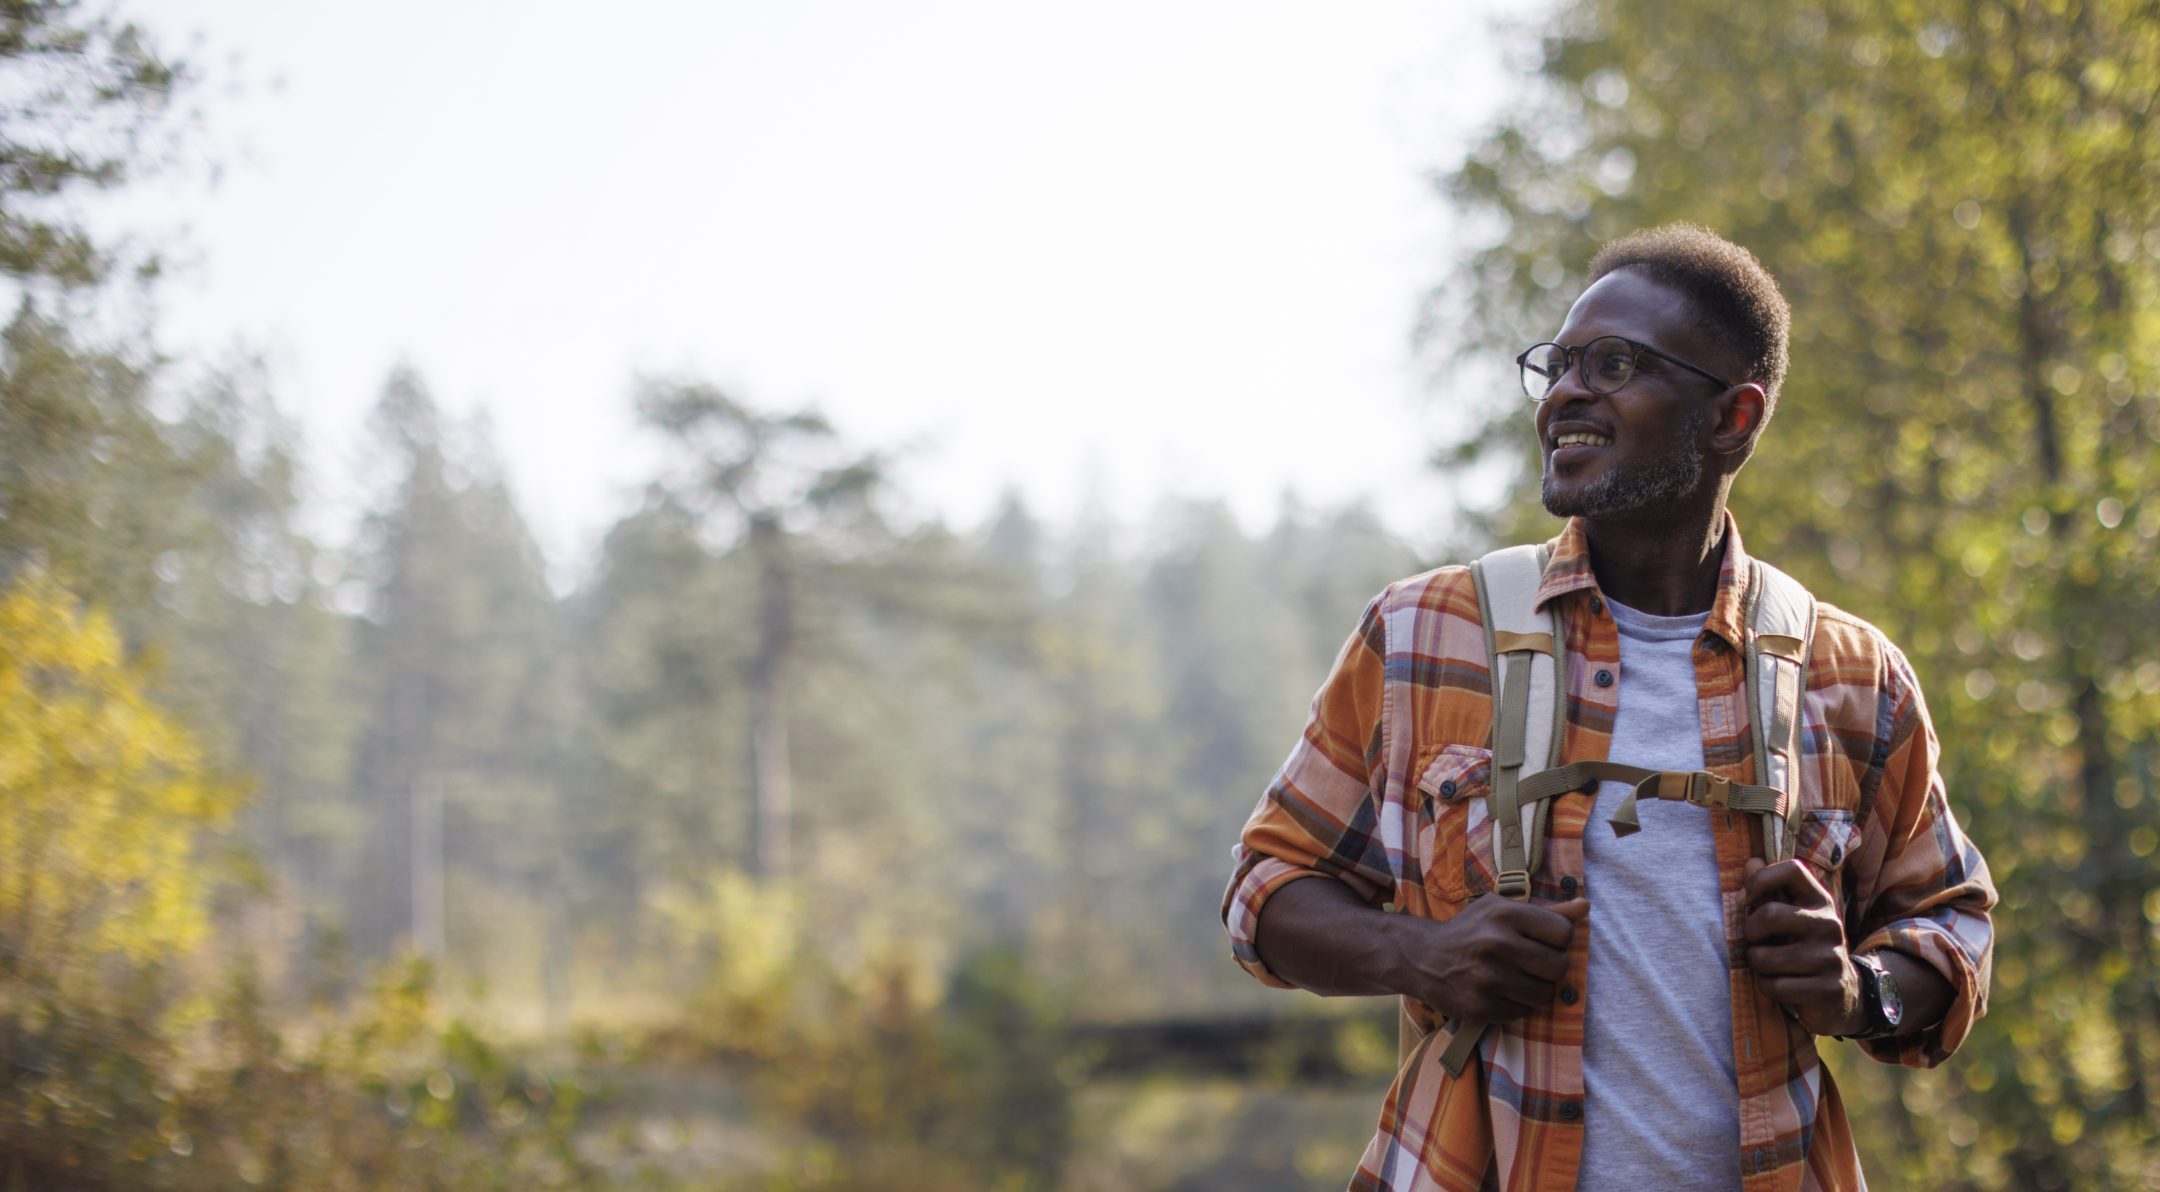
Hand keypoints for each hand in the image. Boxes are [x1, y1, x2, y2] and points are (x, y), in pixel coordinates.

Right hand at [1396, 896, 1586, 1022]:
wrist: (1423, 957)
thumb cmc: (1471, 930)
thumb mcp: (1502, 910)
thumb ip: (1546, 912)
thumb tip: (1586, 906)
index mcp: (1505, 914)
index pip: (1564, 933)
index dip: (1558, 940)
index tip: (1542, 942)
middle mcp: (1496, 944)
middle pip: (1559, 966)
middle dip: (1550, 968)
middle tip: (1531, 964)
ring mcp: (1487, 978)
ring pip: (1544, 994)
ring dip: (1535, 989)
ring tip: (1515, 979)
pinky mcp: (1480, 1006)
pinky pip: (1523, 1012)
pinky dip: (1516, 1005)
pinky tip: (1498, 992)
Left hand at [1743, 857, 1862, 1036]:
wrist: (1842, 995)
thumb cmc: (1802, 948)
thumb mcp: (1791, 917)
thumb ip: (1769, 891)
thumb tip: (1751, 861)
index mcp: (1820, 901)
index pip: (1791, 870)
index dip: (1760, 880)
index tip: (1747, 900)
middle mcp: (1829, 924)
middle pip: (1768, 915)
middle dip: (1750, 934)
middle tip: (1757, 943)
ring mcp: (1831, 957)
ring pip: (1764, 958)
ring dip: (1757, 966)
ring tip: (1771, 967)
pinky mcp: (1828, 989)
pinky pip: (1774, 986)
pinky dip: (1768, 988)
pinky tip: (1782, 986)